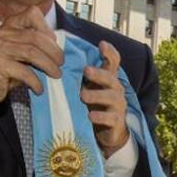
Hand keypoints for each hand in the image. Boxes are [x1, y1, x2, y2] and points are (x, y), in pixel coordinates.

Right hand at [0, 6, 62, 113]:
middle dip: (54, 52)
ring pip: (32, 52)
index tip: (55, 46)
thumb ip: (37, 46)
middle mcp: (2, 32)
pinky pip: (24, 71)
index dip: (48, 30)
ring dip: (49, 66)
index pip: (33, 14)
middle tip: (60, 64)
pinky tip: (39, 88)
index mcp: (10, 25)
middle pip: (36, 37)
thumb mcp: (22, 53)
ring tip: (55, 75)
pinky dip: (36, 81)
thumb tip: (60, 50)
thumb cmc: (6, 70)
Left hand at [81, 41, 128, 156]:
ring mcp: (118, 106)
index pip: (113, 62)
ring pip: (112, 97)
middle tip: (86, 70)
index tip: (101, 44)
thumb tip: (58, 59)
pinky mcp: (116, 122)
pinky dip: (100, 117)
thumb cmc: (96, 106)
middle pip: (111, 78)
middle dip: (99, 74)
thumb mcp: (90, 88)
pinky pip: (111, 118)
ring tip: (83, 96)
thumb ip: (81, 77)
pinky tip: (90, 116)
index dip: (109, 52)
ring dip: (97, 95)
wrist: (109, 133)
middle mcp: (116, 90)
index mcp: (109, 79)